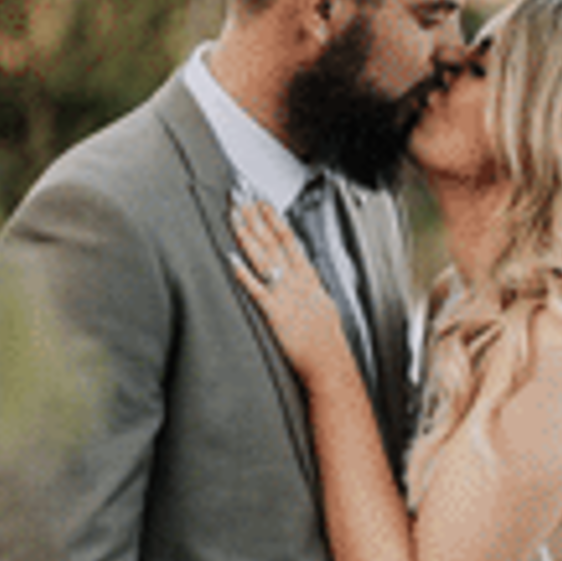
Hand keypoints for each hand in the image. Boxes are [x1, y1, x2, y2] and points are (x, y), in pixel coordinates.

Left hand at [231, 197, 348, 381]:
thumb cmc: (327, 341)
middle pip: (273, 242)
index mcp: (309, 278)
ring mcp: (285, 295)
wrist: (330, 362)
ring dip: (247, 235)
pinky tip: (231, 258)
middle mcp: (297, 282)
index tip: (262, 202)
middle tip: (241, 197)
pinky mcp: (274, 313)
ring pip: (263, 258)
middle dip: (256, 218)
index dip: (274, 219)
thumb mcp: (324, 305)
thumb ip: (310, 287)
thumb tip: (302, 276)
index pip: (289, 240)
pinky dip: (243, 273)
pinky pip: (256, 289)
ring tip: (234, 216)